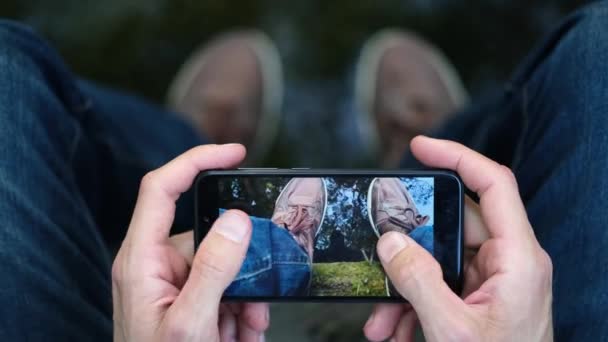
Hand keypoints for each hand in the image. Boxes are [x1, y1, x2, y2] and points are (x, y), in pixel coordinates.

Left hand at [112, 144, 268, 341]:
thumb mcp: (192, 324)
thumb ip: (214, 269)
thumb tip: (237, 219)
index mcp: (140, 260)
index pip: (162, 188)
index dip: (195, 160)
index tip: (235, 152)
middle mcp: (153, 265)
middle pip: (208, 234)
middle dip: (242, 264)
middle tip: (258, 296)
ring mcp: (170, 283)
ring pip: (223, 265)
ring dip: (245, 295)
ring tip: (246, 328)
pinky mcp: (185, 299)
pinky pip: (222, 287)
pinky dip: (239, 309)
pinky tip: (240, 334)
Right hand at [364, 136, 552, 341]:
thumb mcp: (451, 330)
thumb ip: (418, 280)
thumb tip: (391, 241)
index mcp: (518, 259)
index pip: (493, 185)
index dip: (458, 157)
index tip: (421, 147)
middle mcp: (508, 262)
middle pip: (452, 225)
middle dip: (409, 246)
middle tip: (379, 250)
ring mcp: (494, 280)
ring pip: (439, 259)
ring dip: (405, 284)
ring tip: (380, 318)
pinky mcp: (480, 297)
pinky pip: (440, 284)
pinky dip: (413, 302)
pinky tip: (393, 328)